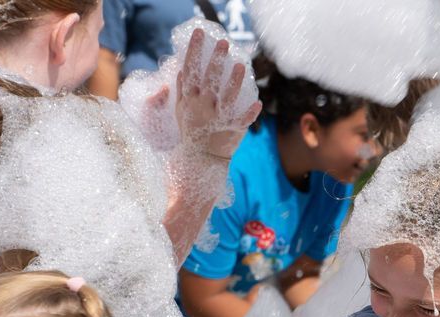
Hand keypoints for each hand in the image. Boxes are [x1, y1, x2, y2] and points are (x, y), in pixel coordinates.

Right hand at [173, 28, 261, 159]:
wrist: (200, 159)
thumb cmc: (191, 132)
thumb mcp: (181, 111)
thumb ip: (181, 91)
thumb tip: (182, 70)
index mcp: (189, 100)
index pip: (190, 70)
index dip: (194, 51)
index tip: (199, 34)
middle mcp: (203, 108)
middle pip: (209, 80)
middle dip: (215, 60)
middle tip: (223, 43)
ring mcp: (217, 119)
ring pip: (227, 98)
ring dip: (234, 82)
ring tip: (241, 65)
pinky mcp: (231, 130)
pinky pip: (242, 121)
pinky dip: (250, 113)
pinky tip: (258, 103)